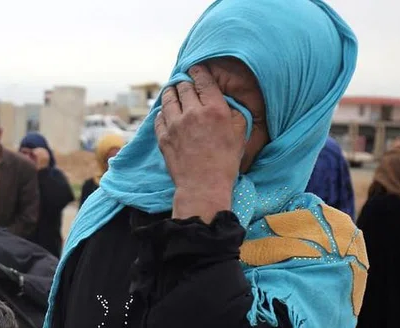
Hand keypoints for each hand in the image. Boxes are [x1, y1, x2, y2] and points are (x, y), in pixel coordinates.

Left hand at [155, 64, 246, 221]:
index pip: (203, 80)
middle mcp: (193, 112)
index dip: (199, 72)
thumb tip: (227, 101)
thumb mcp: (240, 134)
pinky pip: (159, 116)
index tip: (196, 69)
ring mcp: (175, 124)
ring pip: (169, 98)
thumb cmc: (225, 162)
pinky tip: (166, 112)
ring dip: (171, 93)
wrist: (203, 186)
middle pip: (184, 86)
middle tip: (185, 82)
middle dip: (185, 82)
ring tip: (173, 91)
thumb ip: (235, 112)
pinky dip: (163, 111)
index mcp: (215, 109)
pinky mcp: (163, 137)